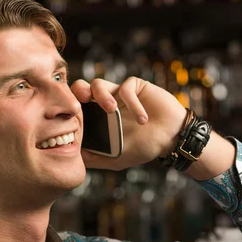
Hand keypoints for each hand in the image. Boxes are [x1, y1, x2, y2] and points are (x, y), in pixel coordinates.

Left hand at [71, 77, 186, 170]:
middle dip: (78, 92)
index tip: (73, 120)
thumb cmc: (144, 147)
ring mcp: (118, 93)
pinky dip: (132, 103)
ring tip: (112, 110)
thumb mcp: (116, 158)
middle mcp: (104, 103)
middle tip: (82, 103)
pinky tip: (142, 119)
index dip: (70, 109)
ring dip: (102, 96)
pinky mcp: (135, 86)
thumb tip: (74, 158)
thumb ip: (95, 158)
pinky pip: (126, 87)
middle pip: (81, 88)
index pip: (76, 107)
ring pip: (98, 84)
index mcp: (96, 118)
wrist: (171, 139)